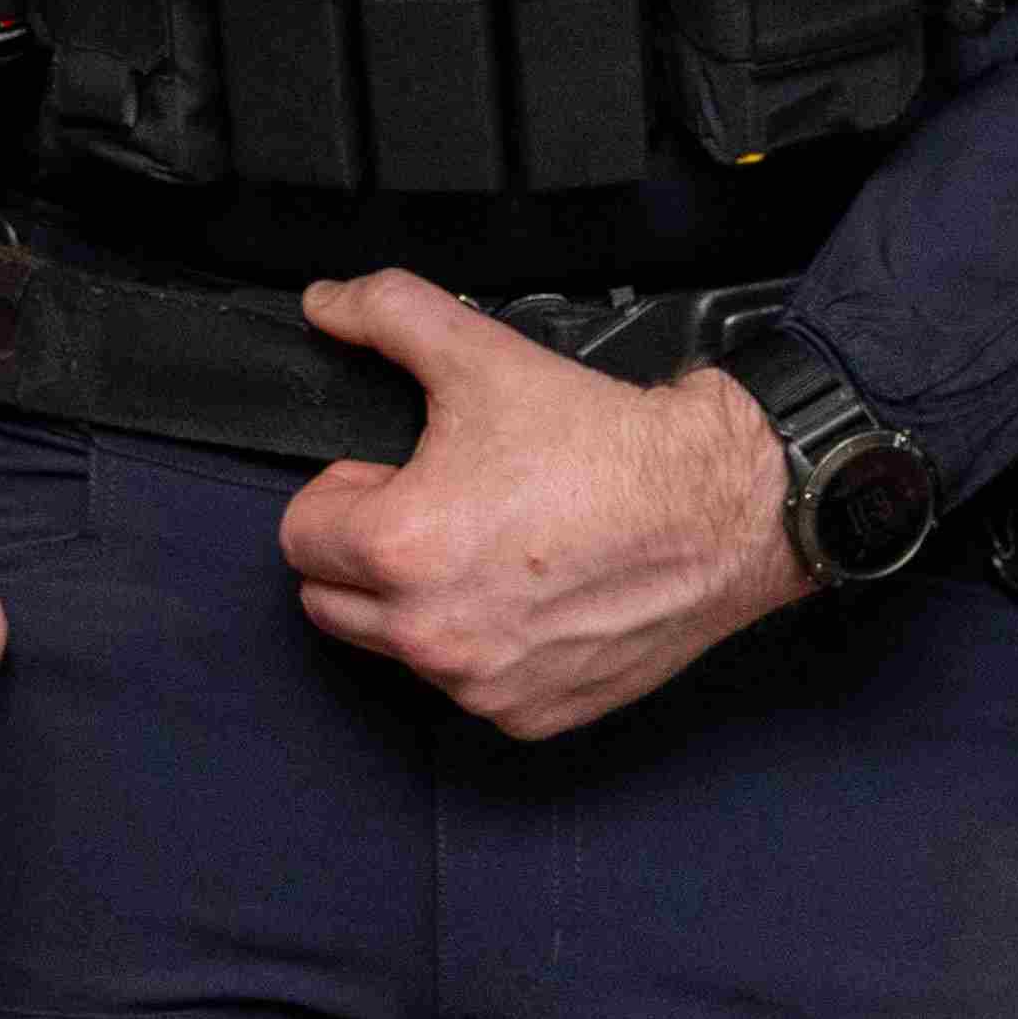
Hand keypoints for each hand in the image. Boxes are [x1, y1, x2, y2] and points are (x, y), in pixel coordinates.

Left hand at [271, 278, 807, 738]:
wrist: (718, 508)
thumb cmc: (608, 445)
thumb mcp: (483, 354)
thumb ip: (387, 314)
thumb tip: (326, 304)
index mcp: (400, 549)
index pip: (300, 535)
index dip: (345, 494)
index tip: (395, 478)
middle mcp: (431, 633)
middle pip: (330, 601)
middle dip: (364, 555)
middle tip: (438, 509)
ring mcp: (480, 685)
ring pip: (395, 648)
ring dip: (418, 606)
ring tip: (489, 549)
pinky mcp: (528, 714)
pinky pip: (467, 686)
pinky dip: (483, 649)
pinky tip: (530, 596)